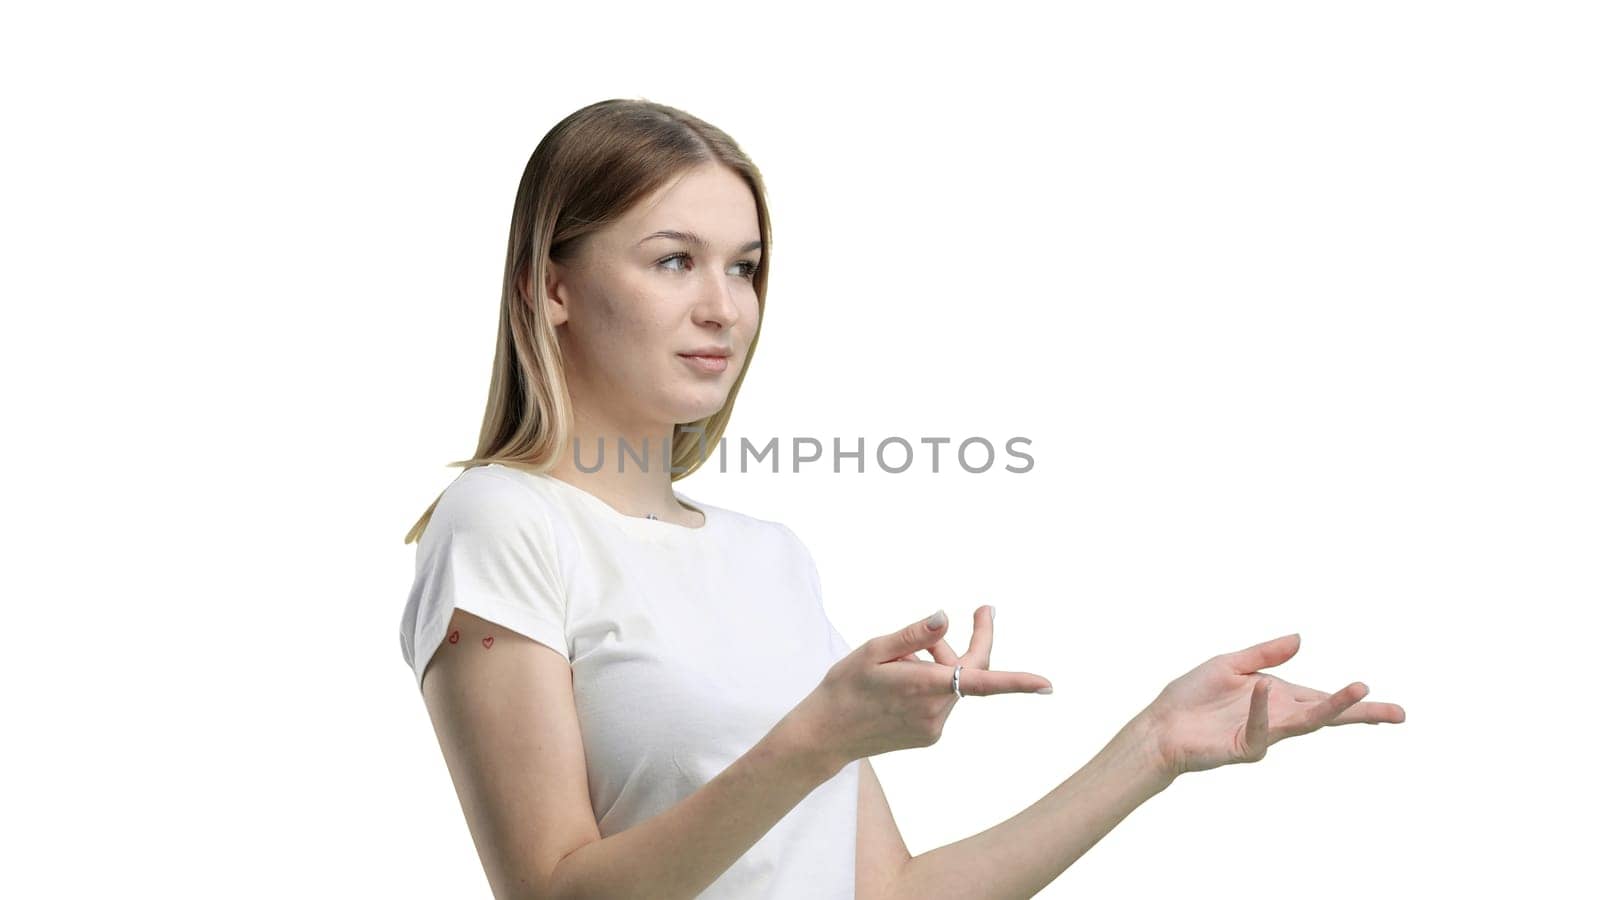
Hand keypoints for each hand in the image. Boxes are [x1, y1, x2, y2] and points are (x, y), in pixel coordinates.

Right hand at [794, 607, 1053, 766]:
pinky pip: (943, 702)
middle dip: (959, 646)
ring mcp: (934, 728)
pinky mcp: (929, 737)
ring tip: (900, 659)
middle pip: (968, 672)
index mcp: (924, 687)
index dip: (1018, 682)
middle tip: (955, 620)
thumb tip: (944, 618)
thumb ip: (912, 635)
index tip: (1047, 684)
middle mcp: (935, 712)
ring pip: (955, 687)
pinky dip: (932, 685)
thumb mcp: (872, 650)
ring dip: (940, 666)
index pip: (982, 681)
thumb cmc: (845, 686)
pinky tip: (899, 684)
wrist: (824, 735)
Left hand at [1142, 633, 1406, 778]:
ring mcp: (1263, 733)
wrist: (1160, 725)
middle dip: (1362, 713)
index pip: (1324, 699)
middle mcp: (1277, 716)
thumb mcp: (1230, 664)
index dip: (1355, 702)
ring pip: (1305, 723)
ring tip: (1359, 691)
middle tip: (1400, 714)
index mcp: (1278, 696)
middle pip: (1327, 714)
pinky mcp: (1242, 747)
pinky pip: (1259, 730)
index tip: (1393, 709)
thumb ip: (1265, 654)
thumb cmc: (1191, 697)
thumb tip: (1301, 638)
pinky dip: (1261, 710)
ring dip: (1332, 706)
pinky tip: (1265, 690)